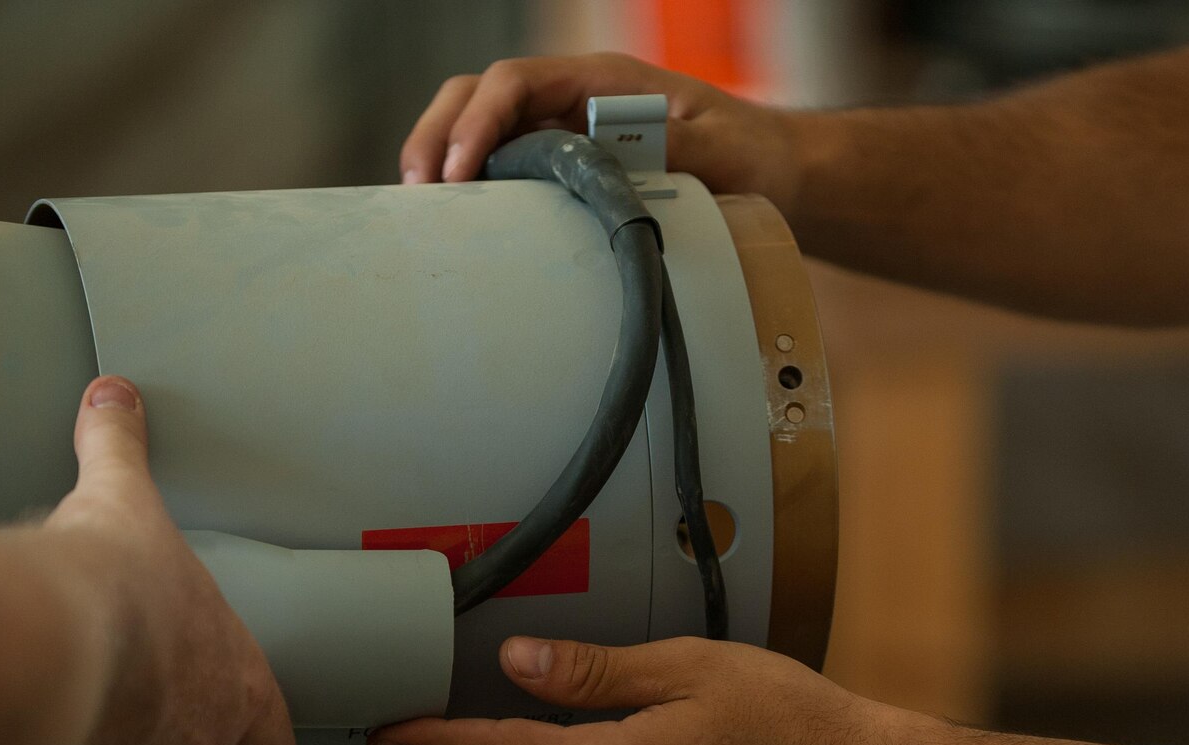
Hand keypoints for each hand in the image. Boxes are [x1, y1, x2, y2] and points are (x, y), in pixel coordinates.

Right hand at [44, 377, 295, 744]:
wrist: (46, 644)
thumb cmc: (108, 585)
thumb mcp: (123, 499)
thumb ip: (119, 449)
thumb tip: (113, 398)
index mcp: (237, 680)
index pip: (274, 739)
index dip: (252, 734)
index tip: (221, 714)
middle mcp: (204, 740)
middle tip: (161, 743)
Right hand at [399, 53, 803, 209]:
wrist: (770, 171)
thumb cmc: (747, 151)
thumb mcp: (719, 146)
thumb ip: (672, 146)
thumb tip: (620, 150)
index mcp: (600, 80)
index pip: (514, 82)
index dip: (478, 121)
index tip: (460, 170)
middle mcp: (572, 99)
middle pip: (479, 96)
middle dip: (439, 135)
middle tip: (418, 190)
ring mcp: (563, 133)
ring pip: (480, 130)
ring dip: (443, 159)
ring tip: (422, 208)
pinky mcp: (563, 169)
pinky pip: (503, 168)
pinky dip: (472, 186)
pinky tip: (456, 221)